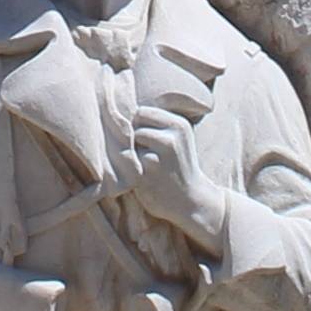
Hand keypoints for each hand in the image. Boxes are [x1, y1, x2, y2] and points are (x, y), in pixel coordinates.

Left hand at [113, 104, 230, 258]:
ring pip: (128, 145)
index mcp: (179, 125)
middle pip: (133, 127)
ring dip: (131, 152)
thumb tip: (120, 111)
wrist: (191, 199)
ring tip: (144, 164)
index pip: (141, 112)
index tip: (142, 137)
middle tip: (144, 153)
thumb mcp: (178, 137)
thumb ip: (156, 123)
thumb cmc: (178, 164)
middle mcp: (170, 140)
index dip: (136, 124)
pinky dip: (129, 168)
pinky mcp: (145, 176)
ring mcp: (157, 158)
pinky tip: (143, 176)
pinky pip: (126, 163)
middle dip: (133, 138)